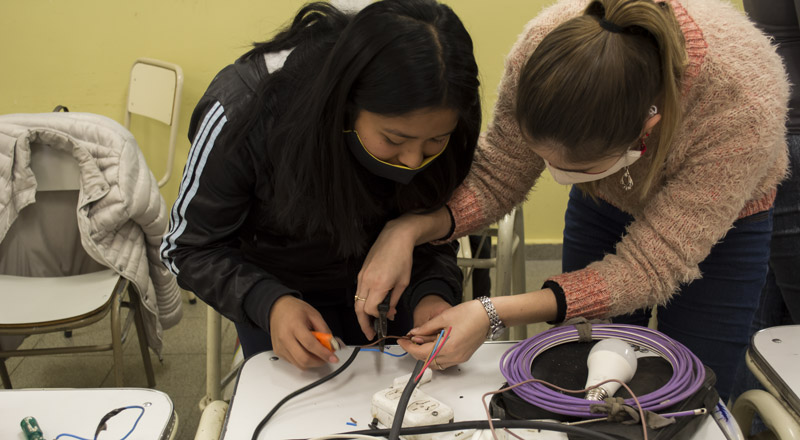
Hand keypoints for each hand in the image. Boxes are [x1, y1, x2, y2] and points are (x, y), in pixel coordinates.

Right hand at [269, 295, 338, 369]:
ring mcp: (280, 347)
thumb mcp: (314, 314)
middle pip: (304, 359)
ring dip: (313, 362)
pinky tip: (307, 351)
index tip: (333, 358)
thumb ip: (324, 330)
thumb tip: (332, 345)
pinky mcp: (278, 352)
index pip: (310, 344)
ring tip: (318, 352)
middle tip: (327, 357)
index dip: (324, 353)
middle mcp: (285, 338)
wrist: (278, 309)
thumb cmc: (294, 310)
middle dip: (319, 361)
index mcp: (294, 326)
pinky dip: (304, 360)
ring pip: (300, 364)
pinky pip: (294, 362)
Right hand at [355, 218, 418, 338]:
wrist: (395, 237)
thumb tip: (390, 313)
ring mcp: (361, 276)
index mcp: (379, 285)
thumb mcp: (403, 282)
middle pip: (359, 309)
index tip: (385, 321)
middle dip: (363, 323)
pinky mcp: (361, 273)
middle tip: (369, 334)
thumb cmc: (402, 258)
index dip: (377, 318)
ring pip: (356, 301)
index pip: (371, 310)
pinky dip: (362, 302)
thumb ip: (394, 300)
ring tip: (368, 324)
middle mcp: (366, 281)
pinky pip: (358, 292)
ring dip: (361, 314)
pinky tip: (369, 307)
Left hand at [398, 299, 488, 369]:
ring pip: (435, 363)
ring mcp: (459, 358)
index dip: (408, 348)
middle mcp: (453, 356)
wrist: (488, 315)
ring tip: (421, 340)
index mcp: (447, 347)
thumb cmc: (470, 314)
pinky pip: (444, 360)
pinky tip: (434, 343)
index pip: (420, 353)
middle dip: (415, 351)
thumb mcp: (443, 318)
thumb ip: (426, 328)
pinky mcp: (463, 356)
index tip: (402, 341)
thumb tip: (413, 334)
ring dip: (425, 354)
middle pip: (426, 360)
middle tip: (409, 340)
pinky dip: (436, 354)